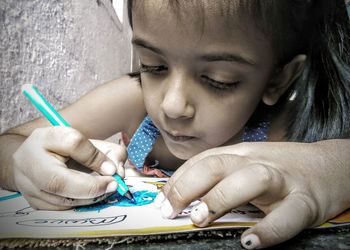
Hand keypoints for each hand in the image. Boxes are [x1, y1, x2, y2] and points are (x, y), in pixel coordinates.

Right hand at [12, 126, 126, 209]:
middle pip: (58, 181)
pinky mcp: (33, 201)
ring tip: (103, 189)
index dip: (94, 157)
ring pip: (61, 200)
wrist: (33, 158)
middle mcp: (30, 161)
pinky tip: (89, 195)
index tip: (112, 169)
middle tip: (113, 186)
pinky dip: (80, 203)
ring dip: (90, 198)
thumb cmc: (65, 148)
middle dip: (92, 188)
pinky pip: (61, 208)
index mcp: (47, 138)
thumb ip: (107, 152)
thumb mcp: (89, 142)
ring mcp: (28, 185)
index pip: (72, 143)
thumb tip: (118, 172)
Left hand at [155, 141, 349, 248]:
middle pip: (218, 164)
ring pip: (251, 179)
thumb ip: (223, 174)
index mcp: (242, 154)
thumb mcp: (249, 164)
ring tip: (201, 217)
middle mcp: (257, 162)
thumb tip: (187, 194)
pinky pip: (288, 214)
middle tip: (170, 210)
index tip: (162, 201)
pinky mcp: (306, 201)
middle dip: (189, 185)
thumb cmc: (283, 169)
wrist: (331, 166)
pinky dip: (269, 229)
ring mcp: (282, 179)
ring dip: (222, 196)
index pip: (204, 161)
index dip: (179, 179)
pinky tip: (250, 242)